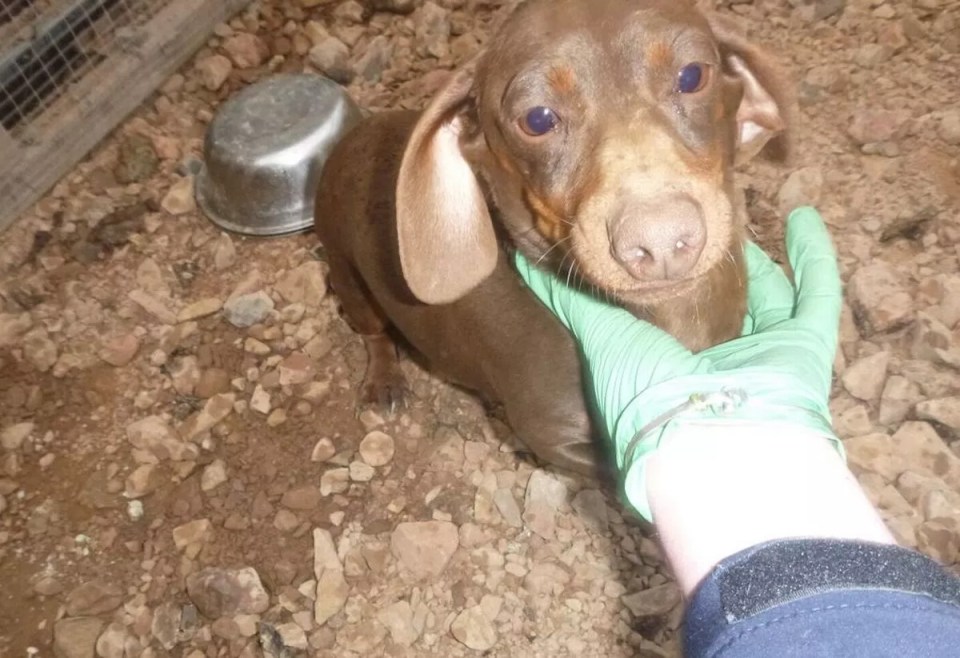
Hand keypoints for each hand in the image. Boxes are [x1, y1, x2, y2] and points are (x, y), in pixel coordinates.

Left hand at [513, 207, 843, 520]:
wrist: (708, 439)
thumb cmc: (648, 394)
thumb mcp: (599, 337)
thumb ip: (572, 303)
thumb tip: (530, 266)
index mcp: (672, 365)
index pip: (669, 316)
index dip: (665, 281)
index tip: (653, 242)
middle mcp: (720, 363)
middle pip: (721, 306)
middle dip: (714, 268)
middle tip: (704, 223)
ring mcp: (766, 353)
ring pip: (770, 296)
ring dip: (763, 258)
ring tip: (746, 217)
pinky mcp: (806, 345)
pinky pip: (818, 294)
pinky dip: (815, 257)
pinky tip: (803, 219)